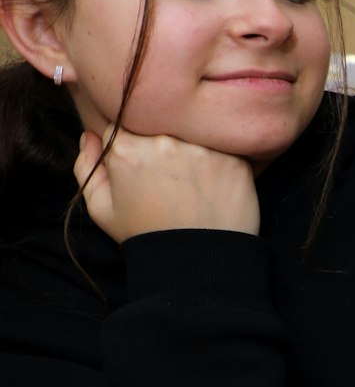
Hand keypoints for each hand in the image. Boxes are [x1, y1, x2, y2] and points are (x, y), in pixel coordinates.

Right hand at [73, 128, 258, 243]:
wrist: (198, 264)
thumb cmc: (146, 235)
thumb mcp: (102, 209)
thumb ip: (87, 167)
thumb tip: (89, 136)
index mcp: (126, 149)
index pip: (123, 122)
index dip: (129, 140)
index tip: (140, 161)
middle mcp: (165, 141)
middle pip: (159, 123)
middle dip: (161, 141)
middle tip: (169, 173)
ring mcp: (203, 148)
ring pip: (193, 132)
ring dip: (192, 148)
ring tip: (193, 181)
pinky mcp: (235, 159)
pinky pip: (225, 148)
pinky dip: (220, 161)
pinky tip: (216, 185)